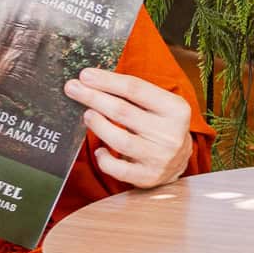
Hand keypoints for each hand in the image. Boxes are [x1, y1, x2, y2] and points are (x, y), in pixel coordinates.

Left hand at [65, 67, 193, 187]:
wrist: (180, 161)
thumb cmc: (161, 126)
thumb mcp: (159, 105)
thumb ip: (134, 94)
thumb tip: (93, 80)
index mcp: (176, 108)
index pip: (136, 89)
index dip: (107, 81)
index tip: (86, 75)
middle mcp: (171, 133)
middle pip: (123, 111)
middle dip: (94, 98)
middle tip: (73, 88)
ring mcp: (160, 157)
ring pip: (120, 140)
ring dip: (98, 124)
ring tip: (86, 114)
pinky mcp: (148, 177)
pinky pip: (117, 169)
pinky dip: (104, 158)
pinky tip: (99, 150)